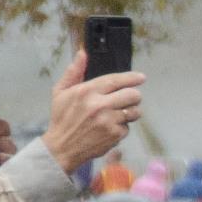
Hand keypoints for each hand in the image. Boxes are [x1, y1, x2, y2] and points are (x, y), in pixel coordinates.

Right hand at [44, 49, 144, 172]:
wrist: (62, 147)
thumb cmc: (61, 118)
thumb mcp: (61, 92)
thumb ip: (74, 72)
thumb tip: (82, 53)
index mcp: (87, 91)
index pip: (116, 80)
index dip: (132, 78)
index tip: (141, 77)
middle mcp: (99, 105)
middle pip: (133, 95)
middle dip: (134, 96)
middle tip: (128, 99)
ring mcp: (108, 121)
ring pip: (134, 111)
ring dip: (130, 112)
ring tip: (118, 114)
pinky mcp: (114, 135)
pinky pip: (128, 127)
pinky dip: (122, 127)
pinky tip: (110, 128)